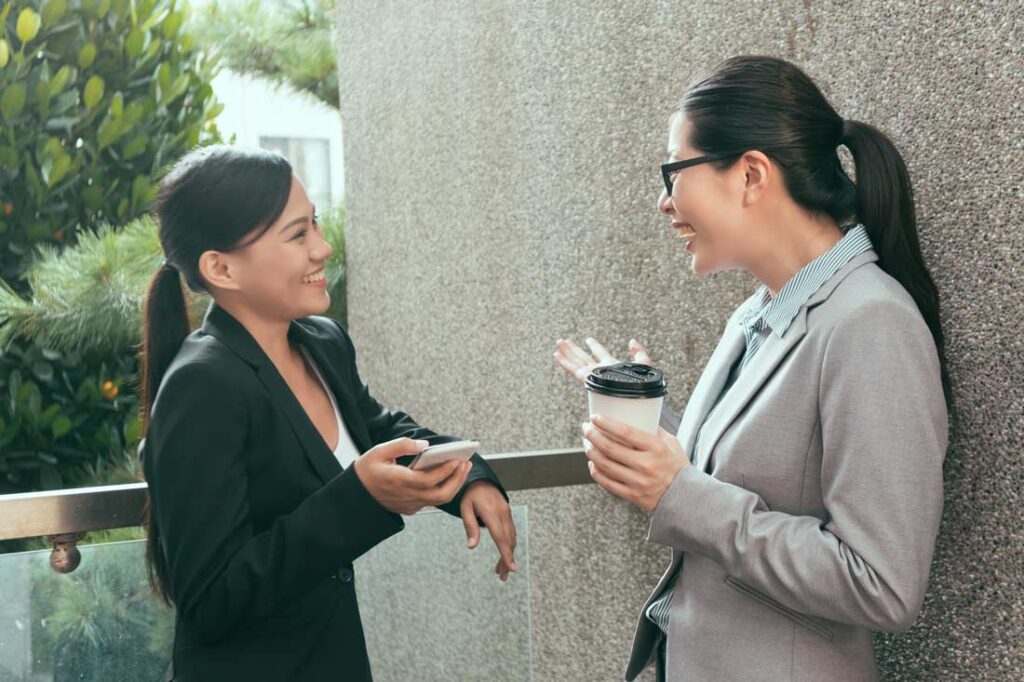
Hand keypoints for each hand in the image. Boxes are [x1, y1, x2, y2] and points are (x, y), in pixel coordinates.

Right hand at [354, 438, 471, 515]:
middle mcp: (407, 496)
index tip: (457, 459)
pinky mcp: (410, 508)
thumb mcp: (379, 451)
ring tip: (461, 469)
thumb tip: (424, 444)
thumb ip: (402, 445)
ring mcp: (409, 505)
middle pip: (441, 494)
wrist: (355, 495)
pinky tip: (447, 477)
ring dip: (453, 485)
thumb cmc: (366, 470)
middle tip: (466, 463)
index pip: (430, 480)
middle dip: (457, 479)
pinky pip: (431, 502)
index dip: (446, 470)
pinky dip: (443, 490)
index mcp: (399, 481)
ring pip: (439, 500)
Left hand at [460, 481, 517, 581]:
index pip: (500, 537)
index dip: (506, 554)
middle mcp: (503, 514)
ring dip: (509, 554)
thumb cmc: (470, 494)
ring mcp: (507, 513)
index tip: (512, 568)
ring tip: (502, 570)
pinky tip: (505, 554)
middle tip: (503, 576)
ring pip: (511, 538)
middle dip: (507, 560)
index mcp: (492, 513)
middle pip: (508, 541)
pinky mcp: (507, 514)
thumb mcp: (465, 509)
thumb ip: (470, 527)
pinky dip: (509, 545)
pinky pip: (511, 532)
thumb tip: (471, 546)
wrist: (480, 479)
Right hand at [554, 337, 653, 382]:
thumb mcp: (645, 365)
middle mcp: (600, 371)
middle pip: (584, 357)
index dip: (594, 346)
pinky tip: (558, 356)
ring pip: (578, 362)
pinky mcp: (590, 380)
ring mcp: (594, 375)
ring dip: (568, 352)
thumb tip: (631, 341)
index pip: (601, 353)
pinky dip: (566, 363)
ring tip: (559, 343)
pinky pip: (576, 370)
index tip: (587, 340)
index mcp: (612, 367)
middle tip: (563, 341)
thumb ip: (640, 352)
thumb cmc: (642, 390)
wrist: (635, 404)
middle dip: (574, 349)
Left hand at [581, 415, 688, 512]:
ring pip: (605, 465)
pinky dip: (596, 471)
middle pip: (610, 448)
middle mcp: (645, 465)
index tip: (595, 417)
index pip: (625, 432)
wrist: (685, 497)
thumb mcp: (671, 443)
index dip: (606, 423)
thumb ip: (654, 429)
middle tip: (586, 427)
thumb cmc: (677, 467)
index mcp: (656, 448)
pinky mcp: (631, 495)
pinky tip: (593, 463)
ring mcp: (637, 482)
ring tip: (587, 443)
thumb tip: (637, 415)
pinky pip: (607, 482)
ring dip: (591, 451)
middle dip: (593, 435)